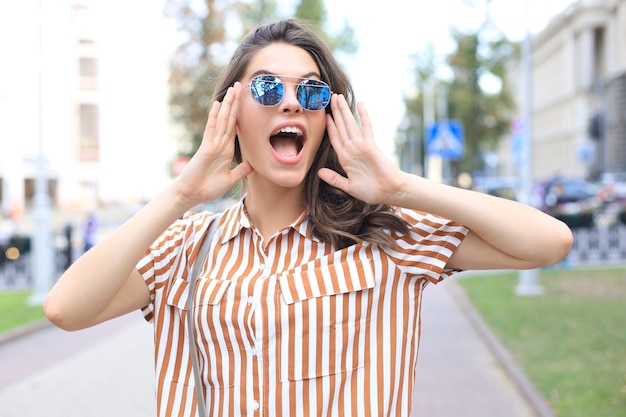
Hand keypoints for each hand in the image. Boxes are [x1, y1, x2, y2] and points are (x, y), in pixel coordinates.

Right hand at [174, 82, 252, 207]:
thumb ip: (241, 170)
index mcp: (226, 149)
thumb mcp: (230, 178)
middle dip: (235, 102)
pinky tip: (217, 104)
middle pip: (229, 119)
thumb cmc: (207, 188)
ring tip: (232, 89)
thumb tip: (253, 164)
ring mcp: (212, 144)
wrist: (191, 194)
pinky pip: (211, 129)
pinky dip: (214, 117)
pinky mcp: (205, 147)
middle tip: (239, 85)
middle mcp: (220, 143)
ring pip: (222, 120)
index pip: (235, 127)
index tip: (245, 100)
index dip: (240, 113)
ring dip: (227, 104)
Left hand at [318, 94, 402, 204]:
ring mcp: (361, 146)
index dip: (329, 126)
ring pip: (349, 124)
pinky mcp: (371, 145)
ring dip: (343, 110)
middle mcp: (351, 149)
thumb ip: (334, 178)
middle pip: (341, 126)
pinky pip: (366, 127)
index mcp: (345, 158)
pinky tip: (360, 104)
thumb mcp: (348, 186)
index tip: (324, 115)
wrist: (388, 192)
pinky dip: (363, 115)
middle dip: (335, 112)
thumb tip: (319, 172)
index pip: (334, 137)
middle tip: (330, 97)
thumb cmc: (371, 191)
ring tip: (338, 97)